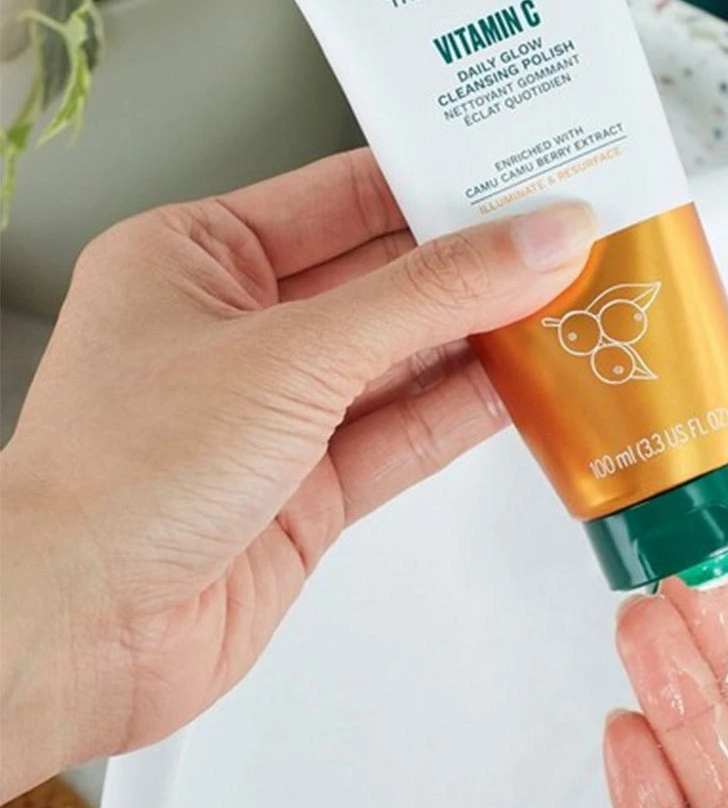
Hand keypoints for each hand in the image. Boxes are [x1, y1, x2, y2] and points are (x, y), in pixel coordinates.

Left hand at [0, 149, 595, 801]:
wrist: (79, 636)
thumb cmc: (117, 481)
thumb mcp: (290, 357)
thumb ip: (424, 300)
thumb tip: (530, 243)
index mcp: (198, 259)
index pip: (342, 196)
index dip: (437, 182)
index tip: (519, 171)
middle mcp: (241, 331)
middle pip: (385, 280)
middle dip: (475, 264)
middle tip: (566, 238)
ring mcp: (280, 412)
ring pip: (405, 360)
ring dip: (484, 338)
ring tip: (568, 304)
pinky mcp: (313, 486)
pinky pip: (406, 431)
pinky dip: (467, 410)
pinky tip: (525, 383)